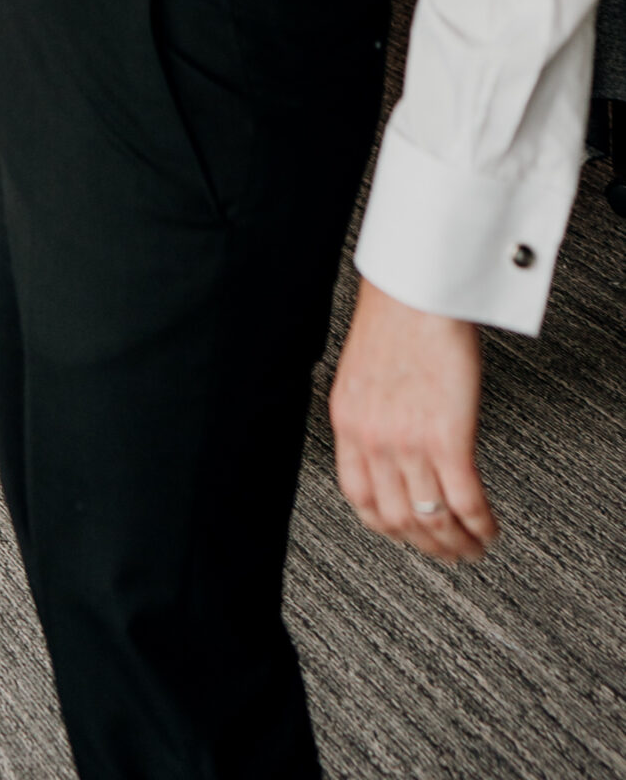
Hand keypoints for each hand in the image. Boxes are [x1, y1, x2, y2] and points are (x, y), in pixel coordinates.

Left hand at [330, 278, 498, 561]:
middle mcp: (374, 437)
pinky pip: (465, 500)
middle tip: (451, 551)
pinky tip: (490, 528)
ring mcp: (409, 440)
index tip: (408, 534)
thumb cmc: (397, 315)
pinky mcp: (448, 437)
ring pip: (432, 518)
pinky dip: (480, 524)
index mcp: (348, 421)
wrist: (415, 286)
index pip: (360, 498)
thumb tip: (391, 443)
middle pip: (399, 518)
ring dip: (457, 542)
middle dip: (428, 545)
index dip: (387, 526)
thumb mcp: (364, 372)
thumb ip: (373, 412)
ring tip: (475, 546)